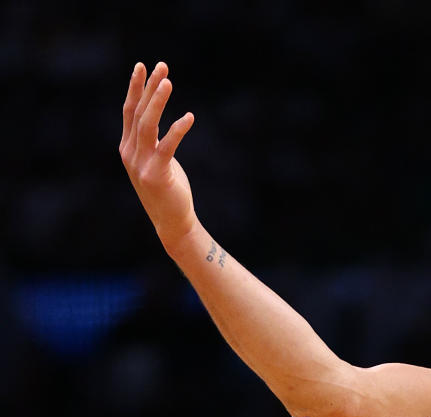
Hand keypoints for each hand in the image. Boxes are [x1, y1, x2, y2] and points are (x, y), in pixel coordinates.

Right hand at [119, 61, 197, 246]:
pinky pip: (167, 146)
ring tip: (169, 82)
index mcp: (127, 147)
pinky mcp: (156, 174)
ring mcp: (140, 164)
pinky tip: (189, 117)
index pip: (130, 111)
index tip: (143, 66)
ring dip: (158, 102)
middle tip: (160, 66)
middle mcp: (129, 152)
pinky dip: (177, 130)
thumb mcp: (156, 160)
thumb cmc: (167, 189)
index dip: (136, 88)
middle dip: (148, 87)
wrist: (172, 221)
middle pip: (137, 112)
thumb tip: (157, 120)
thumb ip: (152, 141)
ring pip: (147, 125)